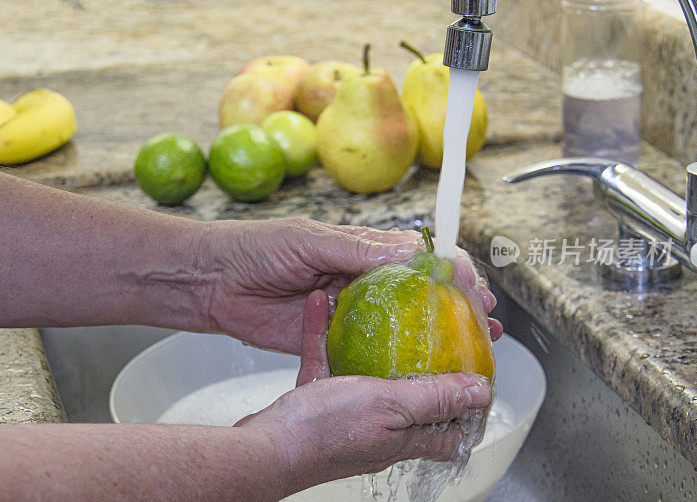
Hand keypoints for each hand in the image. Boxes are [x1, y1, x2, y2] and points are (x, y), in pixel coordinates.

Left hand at [198, 218, 500, 353]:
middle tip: (483, 323)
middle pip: (416, 294)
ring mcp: (346, 313)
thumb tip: (409, 253)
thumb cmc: (257, 248)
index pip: (416, 257)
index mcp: (359, 249)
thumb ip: (356, 250)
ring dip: (432, 337)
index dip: (448, 270)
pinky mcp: (328, 340)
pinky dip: (391, 361)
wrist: (213, 282)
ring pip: (398, 326)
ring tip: (466, 349)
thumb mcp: (310, 240)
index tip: (473, 286)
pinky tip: (414, 371)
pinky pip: (365, 352)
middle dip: (452, 307)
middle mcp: (359, 280)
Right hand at [234, 291, 492, 490]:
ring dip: (375, 346)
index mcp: (404, 435)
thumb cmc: (322, 434)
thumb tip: (480, 392)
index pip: (452, 429)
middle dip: (425, 366)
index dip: (470, 406)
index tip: (479, 374)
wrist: (264, 448)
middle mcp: (380, 430)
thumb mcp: (389, 406)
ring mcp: (348, 416)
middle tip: (433, 332)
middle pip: (414, 398)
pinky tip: (322, 307)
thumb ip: (434, 398)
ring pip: (368, 376)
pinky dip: (326, 337)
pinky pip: (327, 364)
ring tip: (382, 314)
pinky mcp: (317, 403)